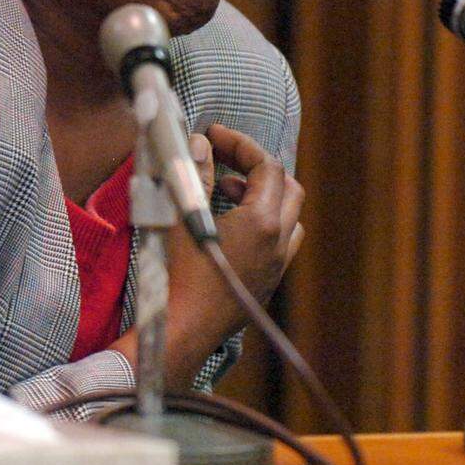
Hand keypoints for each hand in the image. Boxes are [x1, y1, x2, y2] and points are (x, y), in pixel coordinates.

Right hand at [146, 123, 303, 387]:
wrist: (181, 330)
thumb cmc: (177, 273)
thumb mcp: (181, 215)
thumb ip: (195, 174)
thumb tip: (201, 144)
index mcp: (262, 222)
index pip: (267, 166)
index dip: (241, 143)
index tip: (214, 134)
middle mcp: (279, 243)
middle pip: (286, 187)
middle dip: (255, 166)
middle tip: (222, 159)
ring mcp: (277, 266)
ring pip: (288, 216)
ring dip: (262, 195)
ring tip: (224, 192)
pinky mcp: (266, 283)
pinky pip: (279, 241)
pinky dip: (261, 222)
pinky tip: (228, 227)